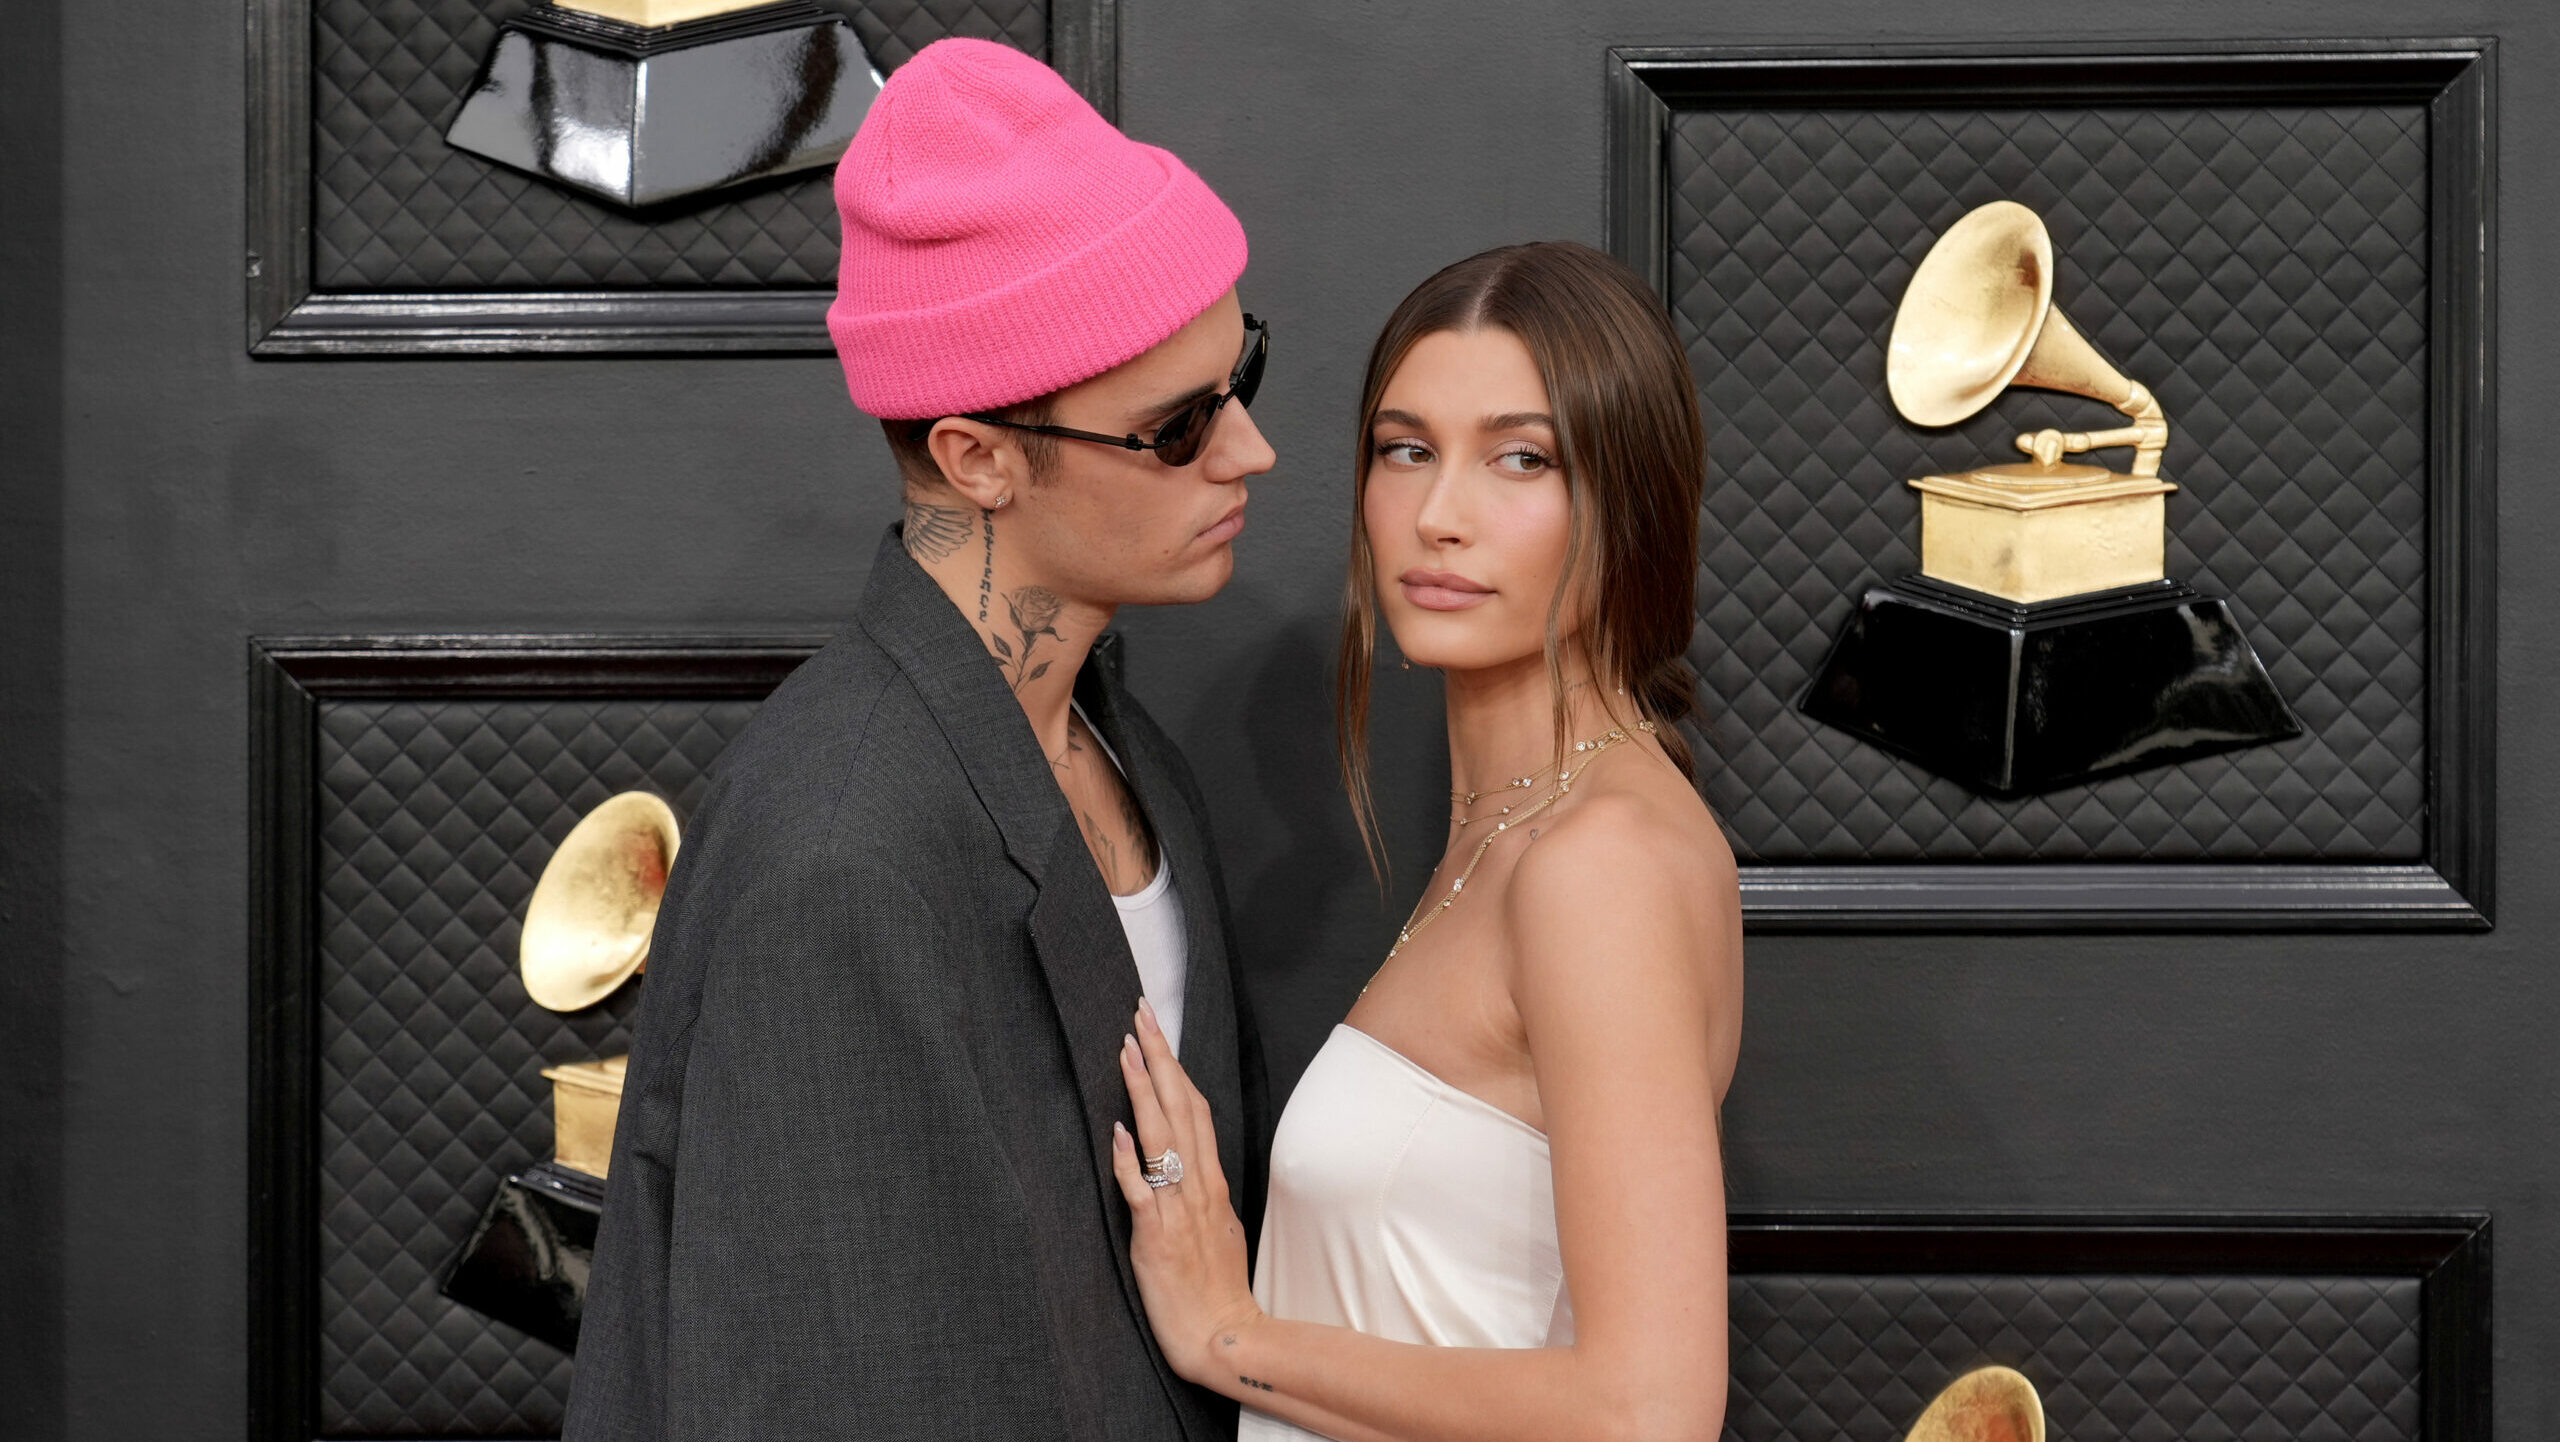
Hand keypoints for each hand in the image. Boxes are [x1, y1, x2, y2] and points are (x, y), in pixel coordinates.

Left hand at [1111, 998, 1262, 1386]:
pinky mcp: (1157, 1239)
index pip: (1195, 1108)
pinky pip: (1142, 1193)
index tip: (1155, 1030)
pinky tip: (1117, 1132)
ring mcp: (1179, 1210)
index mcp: (1211, 1182)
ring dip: (1143, 1092)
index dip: (1173, 1066)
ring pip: (1163, 1139)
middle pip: (1181, 1108)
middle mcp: (1198, 1187)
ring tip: (1124, 1052)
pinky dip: (1129, 1161)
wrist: (1223, 1337)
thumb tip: (1186, 1161)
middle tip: (1141, 1015)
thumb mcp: (1217, 1225)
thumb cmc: (1215, 1287)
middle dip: (1159, 1058)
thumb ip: (1201, 1190)